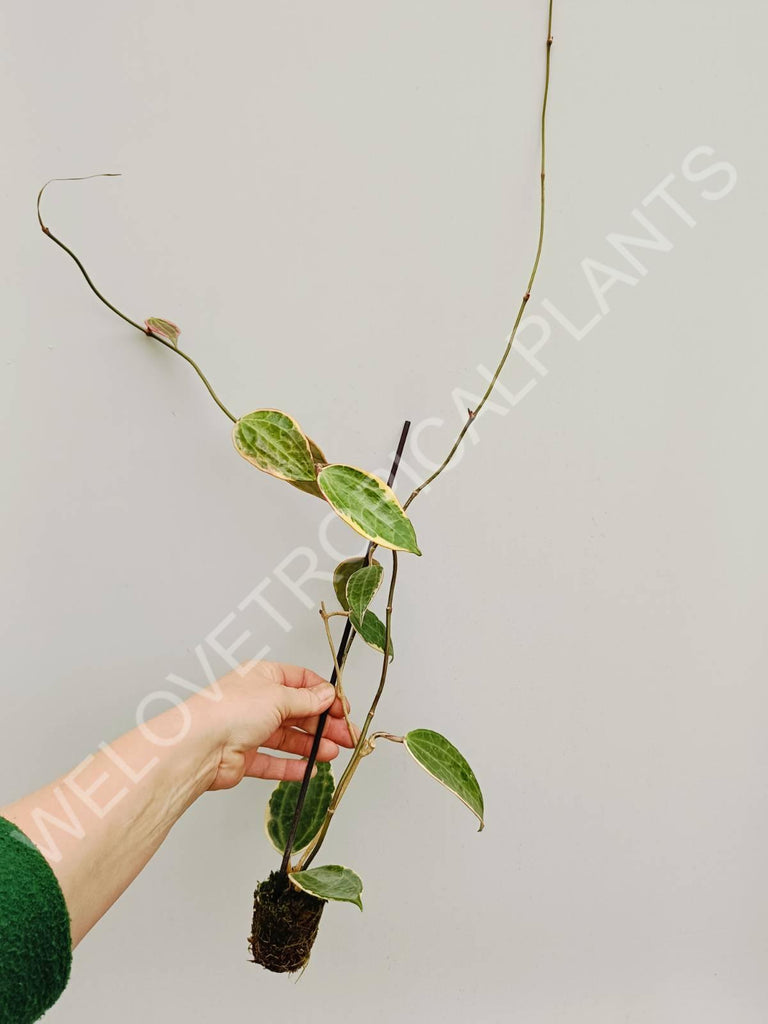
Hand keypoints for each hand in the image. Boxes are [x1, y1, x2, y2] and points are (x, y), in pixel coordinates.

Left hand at [200, 661, 355, 790]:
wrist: (199, 745)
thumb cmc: (230, 710)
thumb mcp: (279, 696)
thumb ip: (306, 699)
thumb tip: (326, 695)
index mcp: (263, 677)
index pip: (302, 682)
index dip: (325, 695)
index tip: (343, 709)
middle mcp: (256, 701)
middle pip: (299, 711)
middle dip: (324, 724)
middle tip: (346, 736)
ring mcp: (250, 729)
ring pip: (289, 737)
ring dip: (313, 745)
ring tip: (333, 753)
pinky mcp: (244, 757)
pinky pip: (273, 761)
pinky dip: (292, 766)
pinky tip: (309, 769)